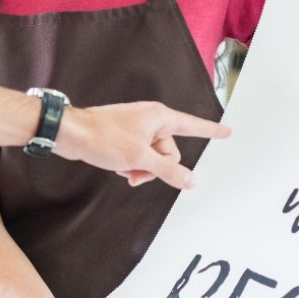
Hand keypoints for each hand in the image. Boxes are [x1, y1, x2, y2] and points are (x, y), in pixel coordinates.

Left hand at [52, 101, 229, 188]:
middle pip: (170, 152)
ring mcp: (138, 128)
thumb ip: (168, 171)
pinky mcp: (125, 137)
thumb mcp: (140, 158)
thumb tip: (191, 181)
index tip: (228, 132)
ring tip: (123, 168)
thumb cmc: (103, 137)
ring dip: (141, 168)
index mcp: (160, 117)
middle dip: (156, 167)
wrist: (70, 132)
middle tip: (136, 169)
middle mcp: (151, 119)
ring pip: (154, 157)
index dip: (211, 131)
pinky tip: (117, 166)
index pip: (193, 126)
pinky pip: (140, 156)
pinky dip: (131, 165)